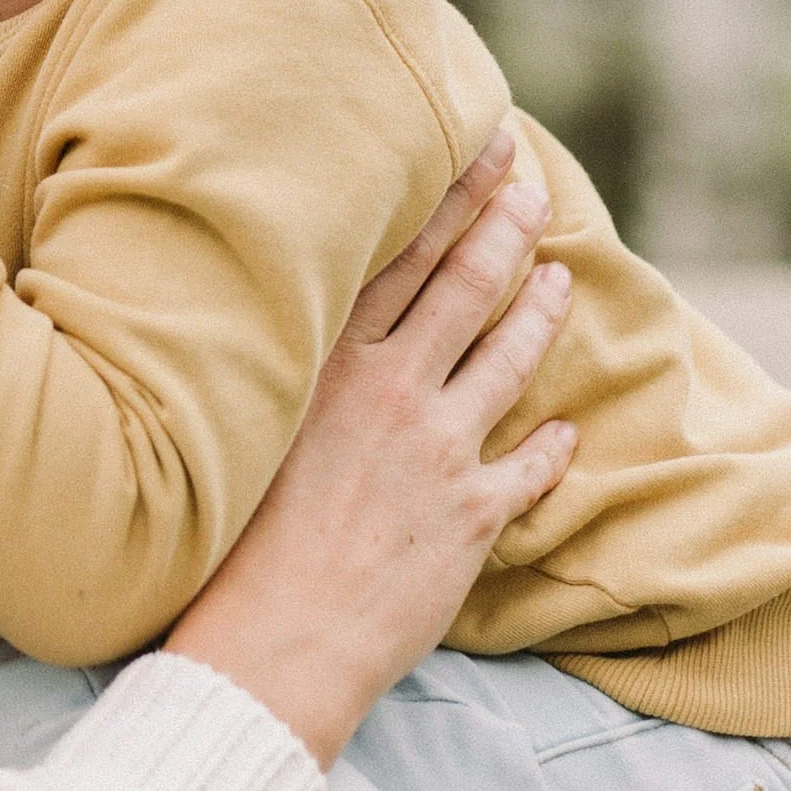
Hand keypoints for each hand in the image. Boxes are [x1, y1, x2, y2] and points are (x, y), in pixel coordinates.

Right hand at [165, 125, 575, 766]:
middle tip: (531, 181)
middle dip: (507, 222)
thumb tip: (283, 325)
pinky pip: (531, 465)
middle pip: (467, 283)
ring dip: (541, 309)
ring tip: (561, 275)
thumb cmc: (226, 542)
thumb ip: (279, 370)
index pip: (403, 254)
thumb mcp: (241, 427)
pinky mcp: (472, 514)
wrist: (270, 644)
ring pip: (509, 357)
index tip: (486, 146)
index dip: (451, 194)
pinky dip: (551, 445)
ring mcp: (439, 449)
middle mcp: (389, 390)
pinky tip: (564, 431)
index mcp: (327, 362)